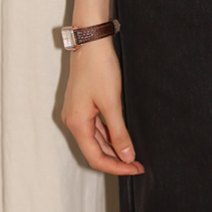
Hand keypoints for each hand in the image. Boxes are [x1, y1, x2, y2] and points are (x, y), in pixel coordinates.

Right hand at [61, 40, 144, 175]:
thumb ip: (119, 133)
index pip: (96, 157)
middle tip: (138, 165)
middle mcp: (73, 122)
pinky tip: (123, 139)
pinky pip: (96, 128)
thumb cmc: (98, 69)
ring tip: (133, 155)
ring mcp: (77, 114)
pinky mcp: (83, 106)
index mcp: (77, 124)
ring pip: (96, 141)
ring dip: (114, 150)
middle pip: (94, 151)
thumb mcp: (112, 104)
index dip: (116, 167)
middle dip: (116, 160)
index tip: (135, 169)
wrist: (91, 43)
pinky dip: (110, 136)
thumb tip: (127, 156)